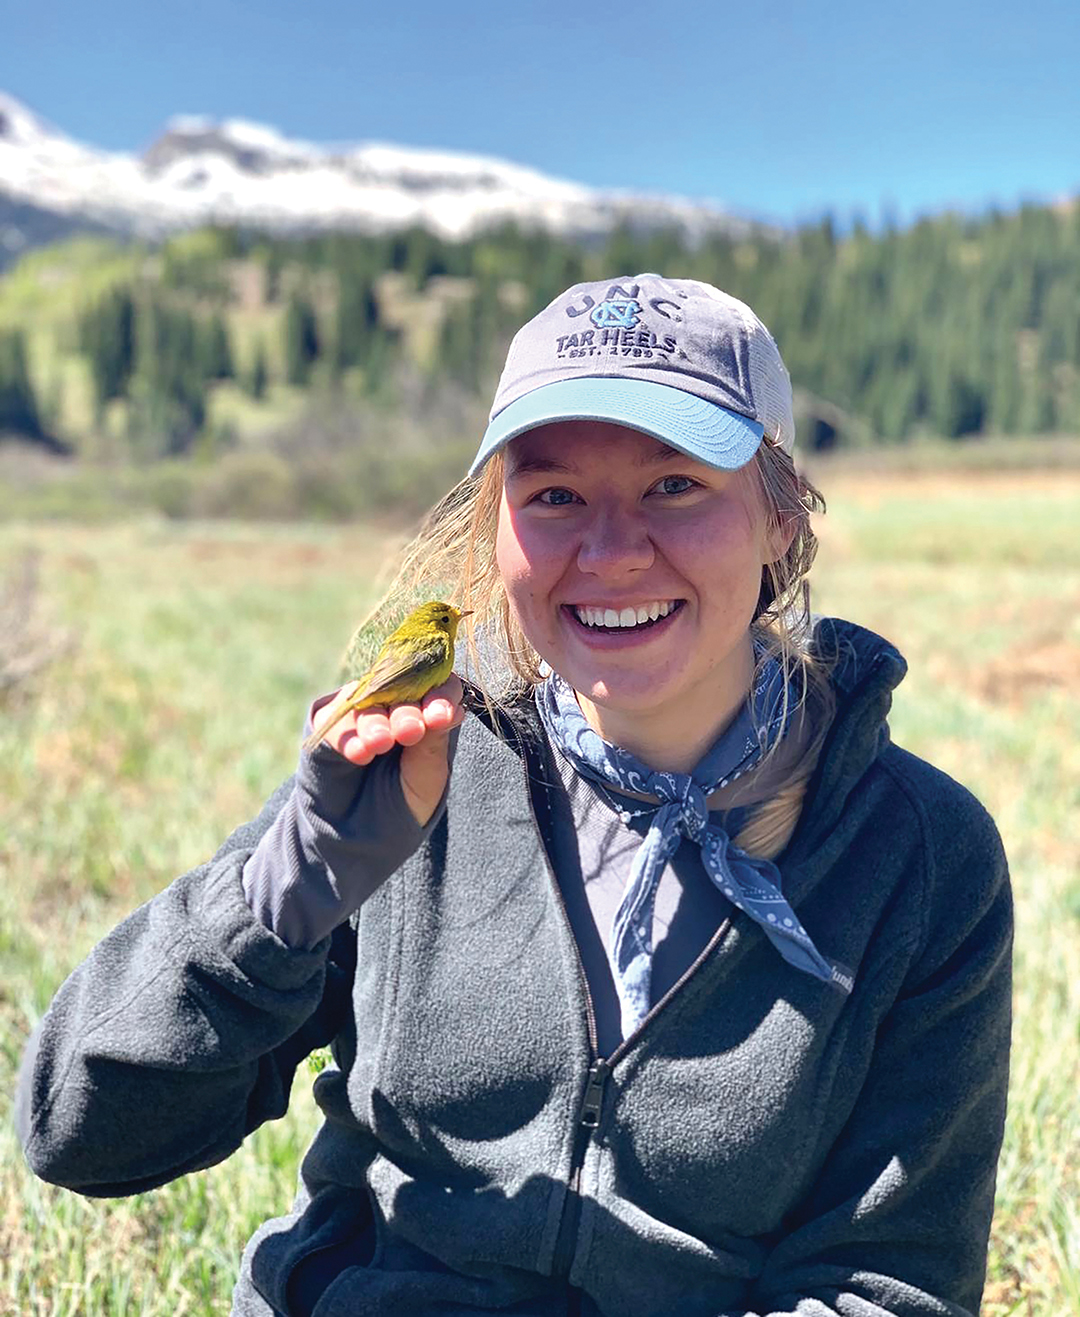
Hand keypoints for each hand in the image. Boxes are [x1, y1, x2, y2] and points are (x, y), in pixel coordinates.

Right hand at [308, 675, 465, 825]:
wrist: (365, 832)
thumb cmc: (406, 798)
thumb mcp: (428, 775)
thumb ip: (434, 743)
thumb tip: (448, 709)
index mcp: (428, 709)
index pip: (439, 686)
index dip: (441, 695)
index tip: (441, 716)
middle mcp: (395, 703)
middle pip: (402, 691)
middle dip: (407, 712)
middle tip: (411, 731)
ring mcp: (362, 711)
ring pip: (368, 704)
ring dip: (376, 722)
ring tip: (381, 743)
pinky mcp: (329, 725)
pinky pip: (337, 722)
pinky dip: (349, 736)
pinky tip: (360, 753)